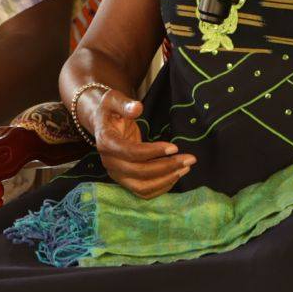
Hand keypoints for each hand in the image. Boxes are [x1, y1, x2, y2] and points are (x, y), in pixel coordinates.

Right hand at [77, 88, 193, 198]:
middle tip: (189, 159)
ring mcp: (116, 174)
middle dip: (167, 166)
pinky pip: (143, 191)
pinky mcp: (124, 181)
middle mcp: (109, 163)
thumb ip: (124, 104)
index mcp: (106, 142)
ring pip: (142, 186)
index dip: (153, 152)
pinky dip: (161, 187)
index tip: (174, 147)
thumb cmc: (111, 110)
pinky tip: (176, 175)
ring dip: (166, 179)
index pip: (131, 153)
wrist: (103, 124)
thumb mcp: (113, 99)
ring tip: (186, 167)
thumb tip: (138, 108)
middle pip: (140, 172)